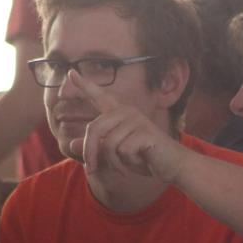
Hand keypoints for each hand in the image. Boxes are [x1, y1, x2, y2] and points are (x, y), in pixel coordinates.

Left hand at [67, 70, 186, 183]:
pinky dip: (127, 163)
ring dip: (113, 163)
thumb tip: (70, 144)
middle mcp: (127, 112)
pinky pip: (122, 150)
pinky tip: (140, 161)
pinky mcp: (145, 132)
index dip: (85, 85)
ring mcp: (137, 120)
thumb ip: (95, 149)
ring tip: (126, 166)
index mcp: (119, 114)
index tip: (70, 72)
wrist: (172, 165)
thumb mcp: (114, 155)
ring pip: (108, 143)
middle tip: (91, 170)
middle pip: (94, 129)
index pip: (99, 96)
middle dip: (90, 153)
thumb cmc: (144, 158)